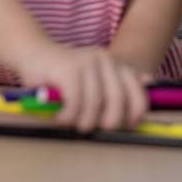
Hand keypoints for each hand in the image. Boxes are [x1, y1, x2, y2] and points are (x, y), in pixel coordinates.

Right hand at [18, 45, 151, 131]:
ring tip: (73, 124)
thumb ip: (120, 79)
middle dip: (107, 122)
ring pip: (95, 105)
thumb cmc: (64, 72)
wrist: (32, 52)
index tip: (125, 127)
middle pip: (117, 101)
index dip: (134, 114)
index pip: (137, 93)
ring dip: (83, 122)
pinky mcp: (69, 70)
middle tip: (93, 129)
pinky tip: (60, 117)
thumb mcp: (96, 76)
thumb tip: (150, 81)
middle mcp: (105, 59)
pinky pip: (76, 104)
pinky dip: (68, 117)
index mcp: (116, 63)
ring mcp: (87, 63)